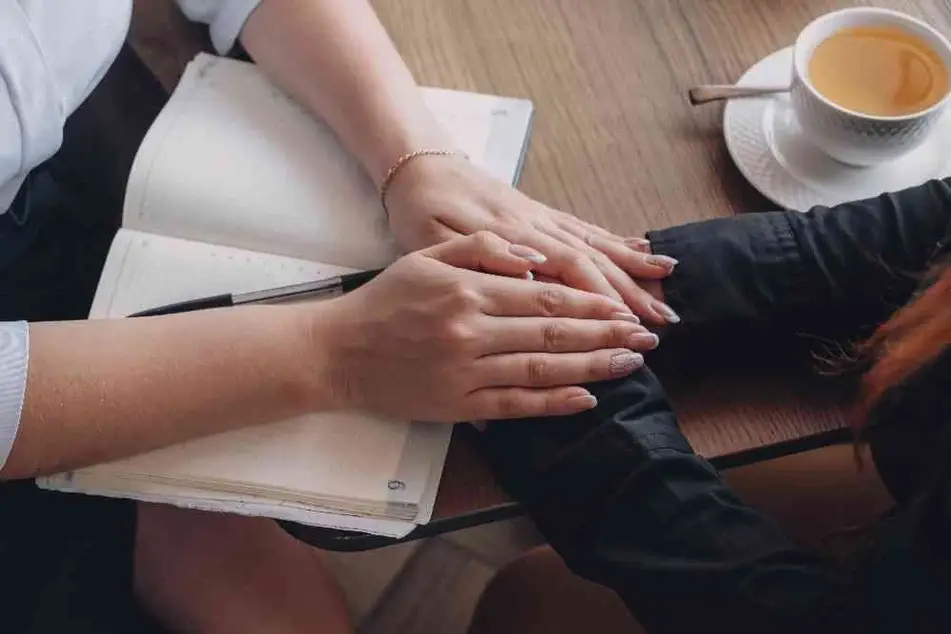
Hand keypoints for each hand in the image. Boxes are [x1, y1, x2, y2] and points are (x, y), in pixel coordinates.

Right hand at [315, 232, 659, 421]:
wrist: (339, 352)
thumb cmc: (384, 300)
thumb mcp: (427, 255)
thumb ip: (482, 248)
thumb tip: (535, 255)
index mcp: (467, 290)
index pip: (544, 297)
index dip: (589, 304)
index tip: (624, 307)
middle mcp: (471, 331)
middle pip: (552, 334)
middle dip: (605, 335)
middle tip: (645, 336)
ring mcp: (466, 372)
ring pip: (542, 370)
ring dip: (592, 368)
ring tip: (631, 364)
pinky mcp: (458, 405)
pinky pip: (514, 406)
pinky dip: (553, 404)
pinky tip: (586, 399)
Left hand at [383, 156, 679, 324]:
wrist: (419, 165)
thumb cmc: (421, 210)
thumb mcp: (431, 241)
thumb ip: (477, 258)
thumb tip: (531, 274)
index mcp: (508, 237)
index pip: (565, 269)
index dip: (597, 297)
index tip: (624, 325)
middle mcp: (534, 226)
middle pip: (590, 260)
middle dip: (627, 292)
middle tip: (659, 323)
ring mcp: (541, 218)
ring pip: (595, 243)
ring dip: (632, 268)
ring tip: (668, 288)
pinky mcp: (541, 213)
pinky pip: (586, 228)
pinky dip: (617, 241)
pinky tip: (643, 252)